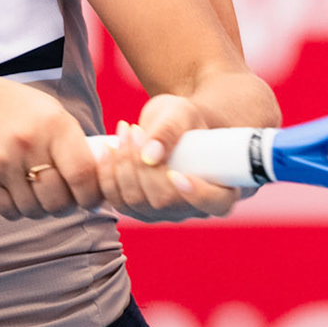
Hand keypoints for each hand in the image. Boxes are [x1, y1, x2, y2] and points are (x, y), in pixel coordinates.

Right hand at [0, 74, 103, 219]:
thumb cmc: (18, 109)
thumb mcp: (52, 113)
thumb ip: (76, 144)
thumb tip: (103, 180)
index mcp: (54, 125)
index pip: (83, 175)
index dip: (92, 195)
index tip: (91, 199)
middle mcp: (28, 143)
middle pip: (59, 200)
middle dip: (66, 206)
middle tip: (63, 198)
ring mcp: (1, 161)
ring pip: (34, 210)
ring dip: (41, 209)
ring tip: (38, 192)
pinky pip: (9, 211)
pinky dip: (18, 209)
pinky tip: (18, 193)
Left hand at [96, 94, 241, 221]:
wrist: (169, 125)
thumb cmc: (184, 119)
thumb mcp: (182, 114)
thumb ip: (171, 130)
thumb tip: (151, 155)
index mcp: (219, 187)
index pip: (216, 203)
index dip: (199, 195)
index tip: (178, 174)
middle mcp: (191, 208)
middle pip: (164, 201)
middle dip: (142, 166)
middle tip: (134, 130)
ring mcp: (163, 212)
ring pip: (136, 202)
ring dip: (122, 166)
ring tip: (123, 132)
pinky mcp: (138, 209)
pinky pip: (117, 201)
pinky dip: (107, 175)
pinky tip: (107, 149)